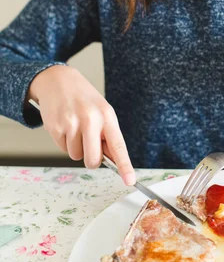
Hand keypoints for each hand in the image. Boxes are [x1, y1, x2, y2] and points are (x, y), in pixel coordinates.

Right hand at [28, 65, 135, 184]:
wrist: (58, 80)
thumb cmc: (84, 98)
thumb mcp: (102, 110)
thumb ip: (108, 134)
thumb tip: (112, 160)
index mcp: (107, 116)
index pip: (118, 146)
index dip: (124, 166)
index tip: (130, 181)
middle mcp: (90, 119)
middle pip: (93, 159)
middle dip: (91, 159)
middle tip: (89, 144)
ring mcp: (72, 123)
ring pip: (76, 156)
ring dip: (76, 146)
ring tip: (75, 126)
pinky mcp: (55, 127)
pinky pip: (62, 149)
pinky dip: (64, 141)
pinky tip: (65, 125)